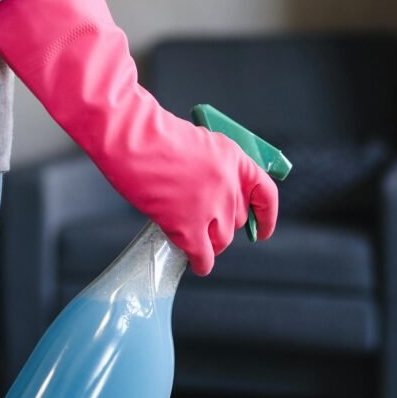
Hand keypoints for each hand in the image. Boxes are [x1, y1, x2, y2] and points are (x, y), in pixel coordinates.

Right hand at [0, 0, 278, 275]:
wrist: (129, 138)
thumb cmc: (152, 134)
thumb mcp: (197, 143)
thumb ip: (213, 168)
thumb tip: (215, 196)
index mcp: (234, 157)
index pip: (265, 192)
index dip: (267, 215)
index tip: (263, 228)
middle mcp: (229, 183)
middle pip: (238, 218)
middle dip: (224, 225)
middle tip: (208, 226)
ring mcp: (211, 206)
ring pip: (222, 239)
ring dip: (211, 243)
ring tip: (198, 243)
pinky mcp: (189, 226)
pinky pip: (203, 255)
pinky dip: (201, 263)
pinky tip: (197, 264)